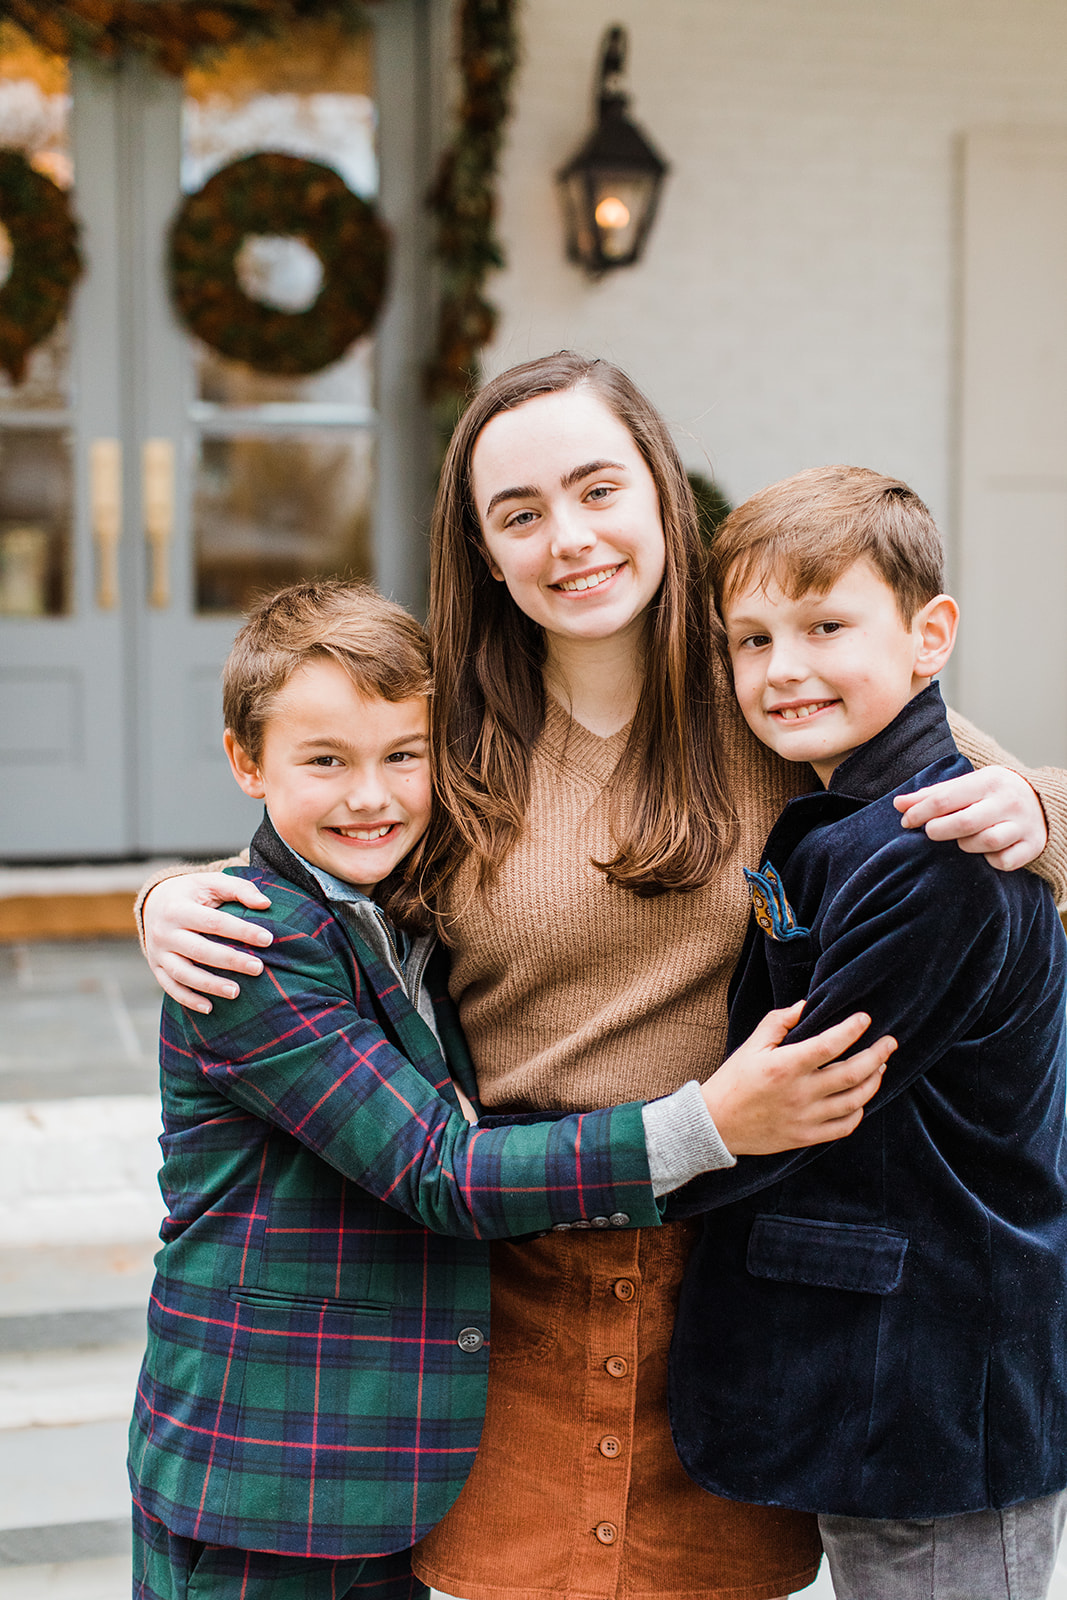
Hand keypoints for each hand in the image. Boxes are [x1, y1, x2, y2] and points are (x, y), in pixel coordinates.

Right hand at [143, 873, 272, 1012]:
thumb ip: (239, 889)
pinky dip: (189, 999)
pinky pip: (171, 987)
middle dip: (230, 961)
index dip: (241, 931)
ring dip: (210, 985)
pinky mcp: (156, 967)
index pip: (213, 922)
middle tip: (258, 968)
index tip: (268, 939)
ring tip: (236, 992)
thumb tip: (265, 904)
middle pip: (199, 950)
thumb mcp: (211, 882)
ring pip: (183, 973)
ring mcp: (158, 952)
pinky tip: (210, 1008)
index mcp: (178, 908)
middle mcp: (164, 932)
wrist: (154, 902)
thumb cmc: (192, 893)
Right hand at [702, 1002, 894, 1155]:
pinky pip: (844, 1126)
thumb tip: (806, 1004)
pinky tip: (861, 1098)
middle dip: (877, 1055)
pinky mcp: (806, 1136)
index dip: (852, 1029)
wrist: (717, 1123)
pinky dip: (859, 1111)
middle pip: (852, 1074)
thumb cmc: (734, 1080)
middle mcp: (800, 1093)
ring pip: (854, 1100)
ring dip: (873, 1081)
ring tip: (880, 1066)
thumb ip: (779, 1021)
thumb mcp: (752, 1044)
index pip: (829, 1044)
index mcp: (785, 1066)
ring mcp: (805, 1118)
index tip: (865, 1018)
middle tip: (890, 1042)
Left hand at [894, 765, 1046, 870]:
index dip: (919, 813)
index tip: (906, 821)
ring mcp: (1023, 825)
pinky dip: (991, 860)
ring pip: (986, 842)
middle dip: (939, 830)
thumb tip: (898, 804)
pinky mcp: (1033, 846)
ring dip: (967, 845)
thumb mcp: (966, 786)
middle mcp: (1008, 802)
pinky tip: (986, 852)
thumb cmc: (991, 794)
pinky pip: (1004, 861)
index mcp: (988, 781)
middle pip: (964, 823)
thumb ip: (933, 795)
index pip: (945, 799)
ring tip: (963, 840)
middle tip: (931, 832)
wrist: (1041, 801)